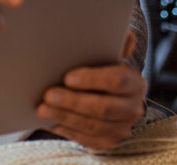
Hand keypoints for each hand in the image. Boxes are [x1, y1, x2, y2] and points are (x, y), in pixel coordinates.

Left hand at [35, 30, 146, 149]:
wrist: (105, 95)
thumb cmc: (101, 70)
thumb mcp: (107, 56)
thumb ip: (113, 45)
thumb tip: (126, 34)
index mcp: (135, 83)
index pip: (117, 81)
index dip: (92, 79)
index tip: (67, 77)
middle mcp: (133, 108)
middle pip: (103, 107)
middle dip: (73, 101)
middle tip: (48, 94)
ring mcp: (121, 128)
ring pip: (92, 125)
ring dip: (65, 117)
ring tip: (42, 109)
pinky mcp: (107, 142)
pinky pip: (86, 139)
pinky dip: (66, 130)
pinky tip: (50, 121)